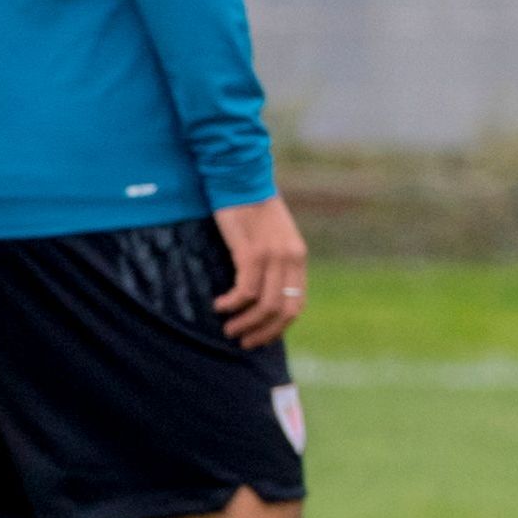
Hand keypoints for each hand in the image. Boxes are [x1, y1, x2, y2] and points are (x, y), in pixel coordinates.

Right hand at [211, 193, 308, 348]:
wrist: (240, 177)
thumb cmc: (250, 208)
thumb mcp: (271, 236)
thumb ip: (273, 262)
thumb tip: (260, 295)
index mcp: (298, 258)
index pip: (297, 305)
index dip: (279, 328)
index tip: (260, 338)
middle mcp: (290, 259)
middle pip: (282, 311)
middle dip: (262, 332)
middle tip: (241, 340)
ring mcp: (273, 255)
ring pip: (264, 305)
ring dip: (245, 322)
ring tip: (228, 328)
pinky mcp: (252, 251)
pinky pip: (245, 290)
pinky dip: (232, 304)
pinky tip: (219, 305)